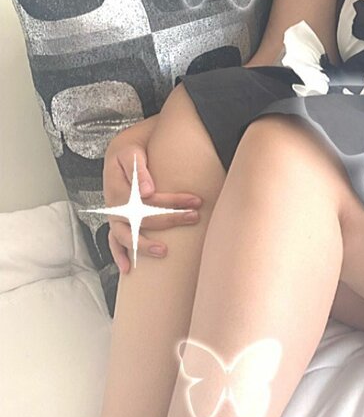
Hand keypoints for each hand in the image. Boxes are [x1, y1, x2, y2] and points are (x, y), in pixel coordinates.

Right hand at [102, 122, 203, 273]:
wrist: (122, 148)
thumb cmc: (131, 148)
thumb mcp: (132, 151)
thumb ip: (138, 169)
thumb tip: (147, 192)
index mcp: (118, 186)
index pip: (147, 199)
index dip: (172, 202)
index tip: (196, 201)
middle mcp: (114, 204)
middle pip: (142, 218)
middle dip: (170, 219)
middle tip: (194, 216)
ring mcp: (114, 215)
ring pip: (126, 235)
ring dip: (144, 245)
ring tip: (164, 251)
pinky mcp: (117, 219)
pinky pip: (114, 241)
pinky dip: (119, 255)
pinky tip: (129, 268)